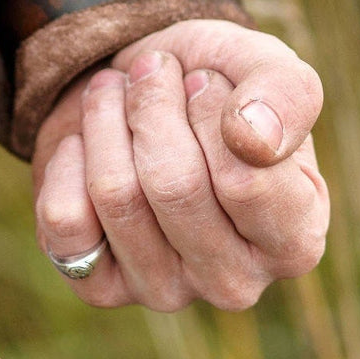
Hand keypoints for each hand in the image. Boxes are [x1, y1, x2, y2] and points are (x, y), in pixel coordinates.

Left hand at [32, 20, 328, 309]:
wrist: (128, 93)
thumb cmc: (209, 85)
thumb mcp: (261, 66)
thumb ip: (285, 94)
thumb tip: (254, 138)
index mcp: (295, 241)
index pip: (245, 180)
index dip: (210, 107)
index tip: (200, 76)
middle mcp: (237, 283)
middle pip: (173, 185)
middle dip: (150, 105)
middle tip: (150, 71)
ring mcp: (166, 292)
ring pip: (115, 194)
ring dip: (104, 118)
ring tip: (113, 93)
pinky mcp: (100, 288)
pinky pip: (64, 216)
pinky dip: (66, 157)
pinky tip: (83, 145)